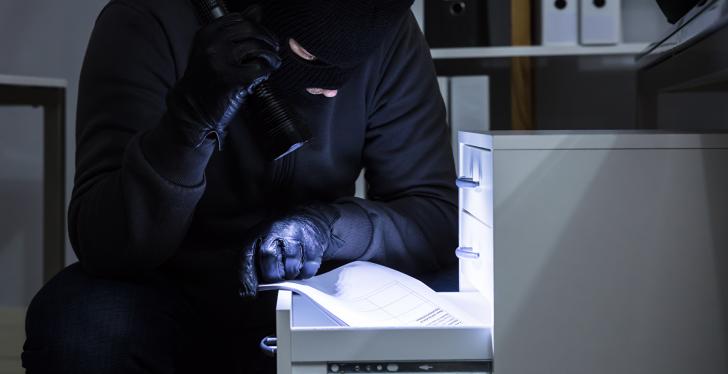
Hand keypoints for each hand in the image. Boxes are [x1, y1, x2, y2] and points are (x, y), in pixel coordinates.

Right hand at [168, 6, 280, 147]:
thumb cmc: (205, 79)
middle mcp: (212, 44)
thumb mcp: (214, 49)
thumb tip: (257, 9)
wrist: (192, 107)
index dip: (257, 26)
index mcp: (207, 34)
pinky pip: (260, 67)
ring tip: (274, 60)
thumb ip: (235, 30)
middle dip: (268, 37)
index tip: (264, 36)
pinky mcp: (232, 79)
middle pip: (250, 29)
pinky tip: (268, 72)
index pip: (239, 19)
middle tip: (274, 47)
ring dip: (271, 54)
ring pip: (257, 47)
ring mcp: (221, 61)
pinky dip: (268, 69)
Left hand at [239, 207, 333, 297]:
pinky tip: (301, 266)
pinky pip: (308, 269)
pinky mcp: (313, 244)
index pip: (247, 256)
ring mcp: (295, 235)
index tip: (250, 294)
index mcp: (256, 233)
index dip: (248, 278)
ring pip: (291, 266)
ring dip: (290, 275)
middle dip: (272, 275)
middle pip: (269, 257)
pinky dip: (304, 273)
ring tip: (289, 270)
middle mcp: (275, 230)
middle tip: (276, 278)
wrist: (306, 222)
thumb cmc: (279, 241)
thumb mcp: (259, 246)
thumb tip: (247, 293)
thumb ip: (252, 267)